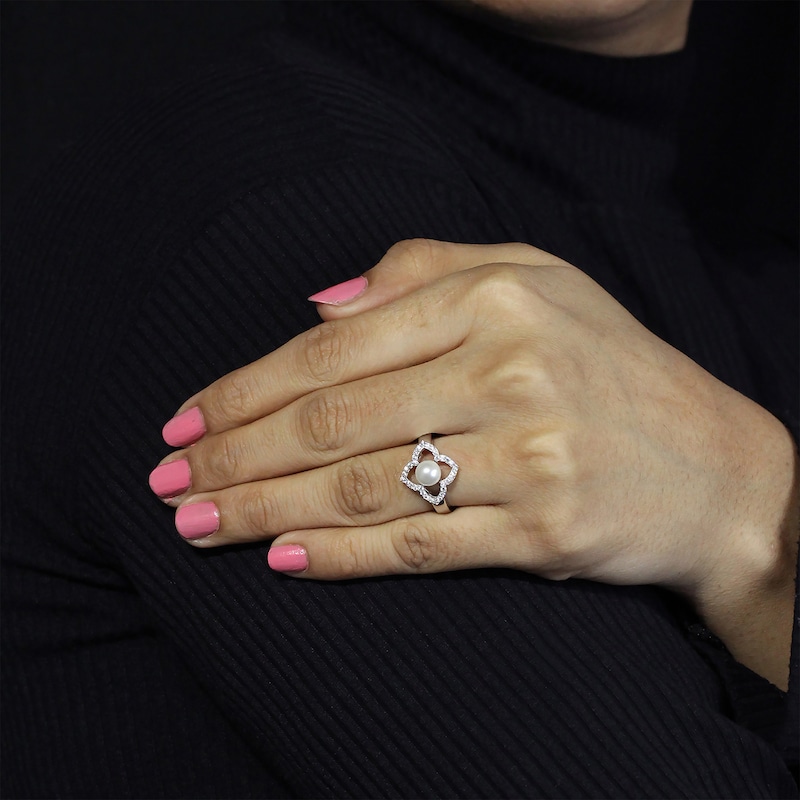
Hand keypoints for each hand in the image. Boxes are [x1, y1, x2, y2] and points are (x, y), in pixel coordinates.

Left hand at [150, 240, 796, 683]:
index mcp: (494, 298)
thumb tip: (317, 304)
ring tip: (200, 526)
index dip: (245, 388)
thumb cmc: (612, 363)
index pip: (334, 347)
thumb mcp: (534, 279)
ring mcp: (528, 454)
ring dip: (266, 510)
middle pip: (333, 419)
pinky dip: (342, 557)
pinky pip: (418, 545)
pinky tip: (283, 561)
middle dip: (235, 455)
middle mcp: (508, 371)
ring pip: (363, 487)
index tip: (185, 423)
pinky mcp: (542, 531)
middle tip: (171, 484)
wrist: (717, 463)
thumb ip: (422, 271)